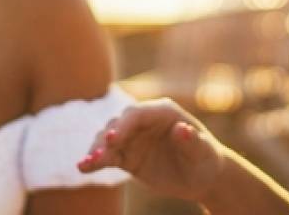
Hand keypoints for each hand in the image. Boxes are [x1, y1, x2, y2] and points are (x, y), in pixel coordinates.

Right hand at [77, 99, 227, 201]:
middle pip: (118, 124)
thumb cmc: (205, 159)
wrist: (201, 177)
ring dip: (96, 150)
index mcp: (163, 111)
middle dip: (107, 137)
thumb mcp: (203, 152)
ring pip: (107, 139)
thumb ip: (192, 141)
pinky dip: (95, 161)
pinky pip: (107, 157)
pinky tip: (83, 167)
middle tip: (100, 153)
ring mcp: (132, 137)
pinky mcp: (126, 156)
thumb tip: (182, 128)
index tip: (112, 139)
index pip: (138, 114)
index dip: (124, 125)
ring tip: (86, 164)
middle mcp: (144, 121)